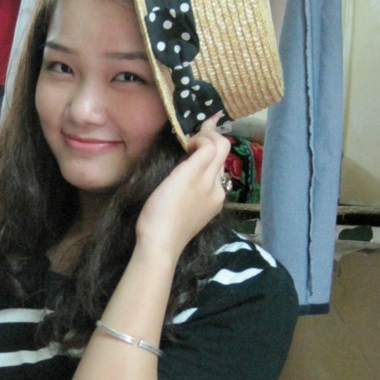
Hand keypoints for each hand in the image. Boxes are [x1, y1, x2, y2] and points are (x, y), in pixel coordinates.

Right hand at [136, 113, 229, 262]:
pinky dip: (197, 174)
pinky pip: (203, 186)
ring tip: (184, 153)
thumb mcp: (185, 175)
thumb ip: (202, 154)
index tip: (187, 134)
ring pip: (211, 172)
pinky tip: (183, 177)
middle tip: (187, 136)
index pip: (220, 146)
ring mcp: (209, 204)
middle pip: (218, 158)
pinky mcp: (199, 214)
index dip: (206, 134)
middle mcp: (218, 191)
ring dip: (202, 158)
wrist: (158, 245)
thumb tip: (208, 139)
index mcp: (215, 182)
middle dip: (207, 143)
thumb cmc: (166, 209)